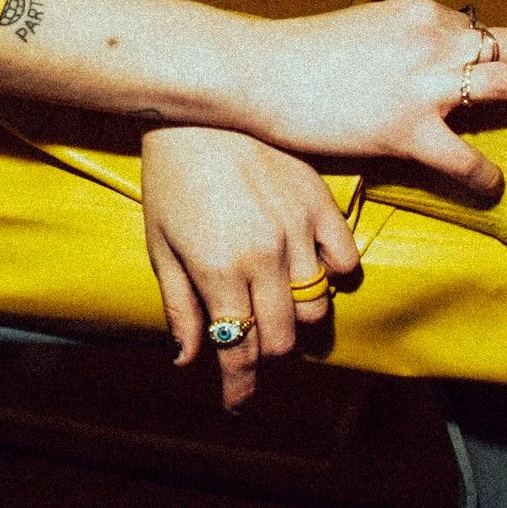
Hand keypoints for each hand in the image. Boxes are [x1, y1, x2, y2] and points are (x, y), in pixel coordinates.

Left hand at [140, 125, 357, 410]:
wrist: (198, 107)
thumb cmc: (169, 174)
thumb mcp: (160, 243)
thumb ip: (179, 305)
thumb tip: (187, 360)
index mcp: (219, 271)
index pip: (237, 349)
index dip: (239, 384)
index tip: (236, 400)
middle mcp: (264, 258)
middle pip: (280, 337)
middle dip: (264, 353)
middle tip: (251, 347)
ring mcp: (297, 230)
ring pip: (316, 307)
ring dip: (297, 320)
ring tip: (279, 309)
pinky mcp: (319, 202)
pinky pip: (346, 258)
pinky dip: (335, 274)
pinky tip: (317, 271)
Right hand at [240, 0, 506, 192]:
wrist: (258, 71)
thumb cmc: (297, 54)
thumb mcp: (358, 30)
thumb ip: (396, 44)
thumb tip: (410, 67)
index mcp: (418, 15)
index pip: (473, 28)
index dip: (498, 46)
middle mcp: (431, 40)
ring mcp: (424, 85)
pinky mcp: (407, 130)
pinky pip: (465, 158)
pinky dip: (487, 174)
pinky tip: (495, 185)